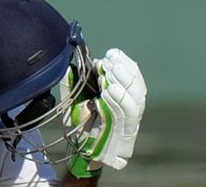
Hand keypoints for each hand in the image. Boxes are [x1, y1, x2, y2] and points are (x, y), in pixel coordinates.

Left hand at [61, 48, 146, 177]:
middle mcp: (129, 104)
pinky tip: (112, 90)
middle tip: (110, 60)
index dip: (123, 62)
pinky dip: (120, 101)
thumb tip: (70, 62)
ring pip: (135, 97)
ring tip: (110, 71)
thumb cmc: (80, 124)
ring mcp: (130, 118)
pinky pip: (128, 114)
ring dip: (123, 82)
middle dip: (123, 69)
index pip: (130, 74)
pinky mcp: (127, 131)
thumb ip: (71, 81)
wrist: (82, 151)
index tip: (111, 54)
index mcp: (120, 93)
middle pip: (136, 84)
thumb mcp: (73, 98)